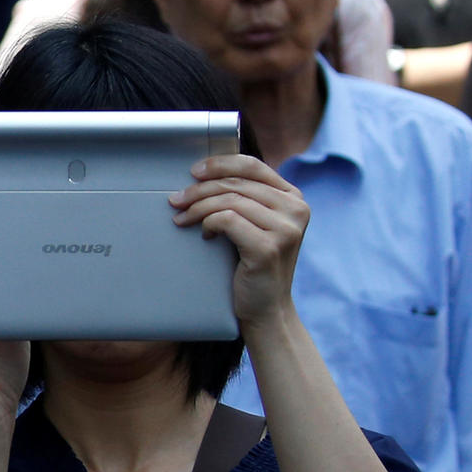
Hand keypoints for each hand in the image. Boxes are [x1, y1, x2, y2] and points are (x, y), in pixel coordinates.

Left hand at [170, 153, 306, 329]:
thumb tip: (204, 175)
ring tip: (182, 219)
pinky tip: (205, 235)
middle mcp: (296, 209)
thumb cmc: (253, 264)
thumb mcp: (255, 225)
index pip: (253, 166)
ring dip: (198, 208)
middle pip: (236, 184)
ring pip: (229, 201)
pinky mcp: (269, 247)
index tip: (193, 172)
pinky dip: (209, 223)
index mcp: (293, 198)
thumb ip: (246, 200)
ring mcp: (286, 229)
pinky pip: (227, 220)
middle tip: (175, 201)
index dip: (220, 164)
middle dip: (199, 190)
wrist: (265, 307)